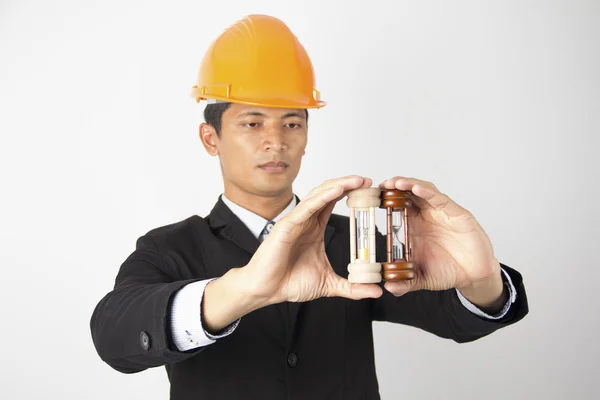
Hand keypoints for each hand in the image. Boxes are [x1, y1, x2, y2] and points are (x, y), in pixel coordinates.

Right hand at [243, 175, 383, 304]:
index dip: (350, 192)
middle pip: (328, 193)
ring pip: (319, 194)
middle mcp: (306, 220)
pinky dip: (324, 196)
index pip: (334, 202)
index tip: (369, 190)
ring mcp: (296, 220)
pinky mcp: (287, 225)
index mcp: (314, 228)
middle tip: (368, 181)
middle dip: (349, 184)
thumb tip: (376, 292)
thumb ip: (352, 287)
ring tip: (358, 181)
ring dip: (340, 185)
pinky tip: (339, 190)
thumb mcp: (329, 284)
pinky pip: (308, 206)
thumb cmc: (289, 282)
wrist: (267, 290)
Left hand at [379, 177, 504, 307]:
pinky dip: (428, 192)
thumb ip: (405, 282)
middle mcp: (427, 216)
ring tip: (395, 183)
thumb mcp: (421, 278)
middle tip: (380, 186)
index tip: (371, 198)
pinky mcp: (457, 214)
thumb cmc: (448, 270)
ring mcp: (441, 212)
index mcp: (415, 226)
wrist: (474, 276)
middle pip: (408, 193)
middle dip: (393, 187)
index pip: (397, 207)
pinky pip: (440, 199)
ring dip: (409, 184)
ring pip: (423, 190)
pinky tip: (417, 189)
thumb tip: (388, 287)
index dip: (384, 200)